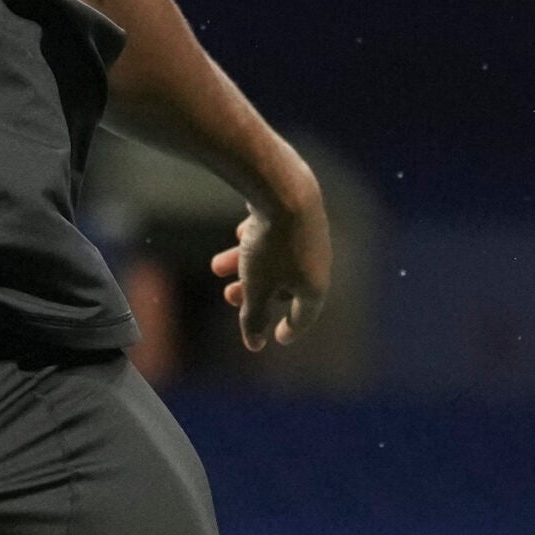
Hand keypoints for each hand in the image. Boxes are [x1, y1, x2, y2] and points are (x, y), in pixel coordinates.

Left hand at [211, 188, 330, 351]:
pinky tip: (241, 232)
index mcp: (315, 285)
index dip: (290, 328)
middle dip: (254, 292)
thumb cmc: (272, 244)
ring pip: (275, 258)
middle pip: (284, 285)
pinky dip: (258, 239)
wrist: (283, 188)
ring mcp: (310, 235)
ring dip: (246, 265)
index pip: (304, 315)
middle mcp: (318, 261)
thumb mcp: (257, 286)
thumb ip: (254, 317)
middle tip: (228, 296)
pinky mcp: (299, 211)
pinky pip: (278, 233)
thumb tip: (254, 345)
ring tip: (216, 266)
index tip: (279, 339)